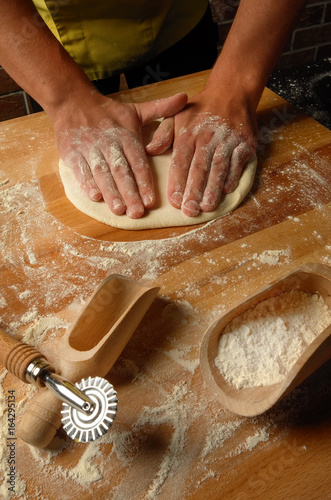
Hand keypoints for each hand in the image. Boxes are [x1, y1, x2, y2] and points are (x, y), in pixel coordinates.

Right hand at [53, 91, 186, 217]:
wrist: (72, 101)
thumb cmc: (108, 112)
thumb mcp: (136, 110)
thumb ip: (161, 109)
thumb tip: (185, 98)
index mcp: (127, 135)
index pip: (138, 162)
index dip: (145, 182)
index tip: (150, 201)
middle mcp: (109, 143)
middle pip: (121, 171)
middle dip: (130, 193)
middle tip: (137, 213)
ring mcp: (90, 148)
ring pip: (102, 173)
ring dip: (110, 192)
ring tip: (119, 209)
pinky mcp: (72, 153)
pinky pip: (81, 170)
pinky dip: (87, 183)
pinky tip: (95, 197)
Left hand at [147, 89, 256, 216]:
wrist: (232, 91)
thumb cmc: (200, 110)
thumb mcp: (176, 116)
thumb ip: (163, 134)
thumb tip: (149, 150)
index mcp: (188, 133)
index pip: (181, 161)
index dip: (178, 182)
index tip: (174, 200)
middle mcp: (207, 137)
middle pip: (200, 167)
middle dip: (194, 190)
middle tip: (189, 210)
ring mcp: (228, 140)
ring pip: (219, 167)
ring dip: (213, 188)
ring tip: (206, 206)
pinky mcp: (245, 143)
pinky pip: (238, 163)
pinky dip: (232, 177)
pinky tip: (225, 191)